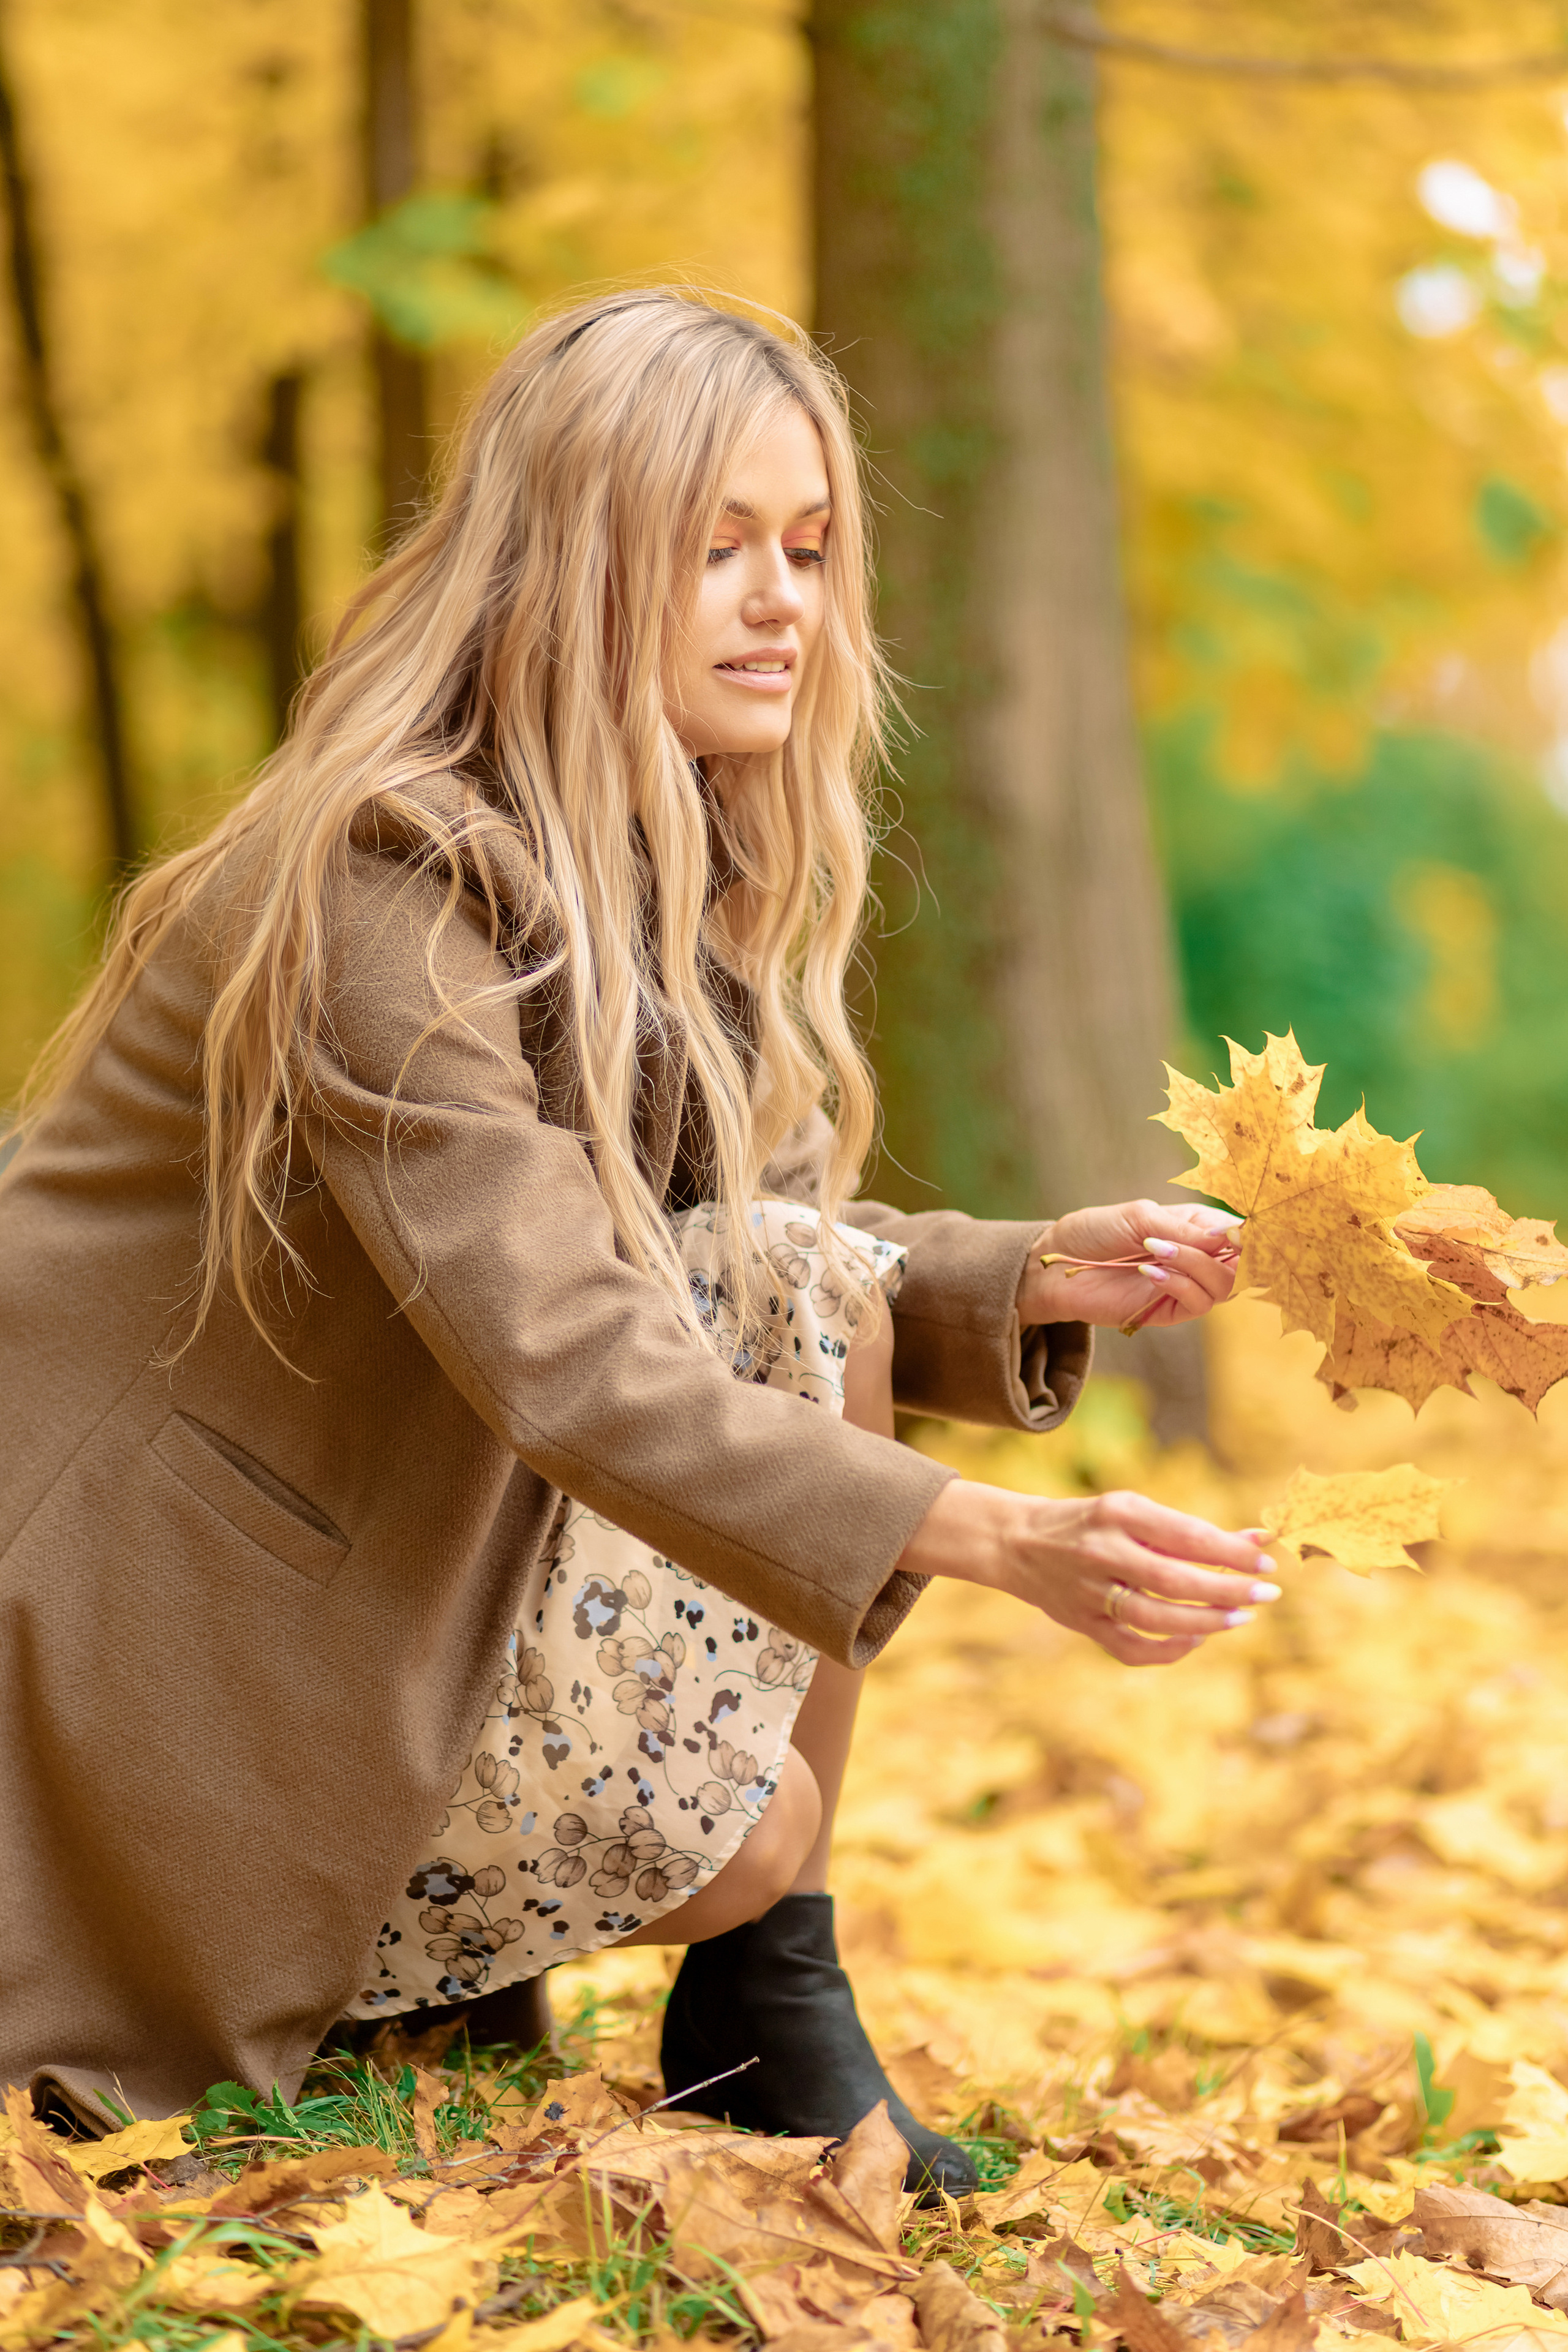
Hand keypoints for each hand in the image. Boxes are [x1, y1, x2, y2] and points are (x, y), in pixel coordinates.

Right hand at [899, 1479, 1279, 1666]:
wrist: (1018, 1542)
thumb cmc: (1093, 1523)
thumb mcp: (1134, 1511)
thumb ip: (1190, 1530)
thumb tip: (1256, 1539)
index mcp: (1118, 1513)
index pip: (1186, 1535)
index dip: (1231, 1551)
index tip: (1266, 1560)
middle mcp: (1102, 1551)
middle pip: (1174, 1579)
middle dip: (1227, 1589)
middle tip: (1266, 1593)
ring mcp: (1089, 1591)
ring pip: (1155, 1618)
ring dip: (1205, 1621)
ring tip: (1240, 1618)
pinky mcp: (1082, 1623)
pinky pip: (1132, 1648)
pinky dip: (1169, 1651)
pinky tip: (1197, 1640)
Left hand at [1018, 1198, 1240, 1328]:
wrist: (1055, 1265)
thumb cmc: (1095, 1232)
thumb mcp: (1140, 1217)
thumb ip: (1184, 1230)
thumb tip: (1228, 1238)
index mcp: (1195, 1228)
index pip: (1239, 1233)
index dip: (1246, 1234)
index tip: (1234, 1231)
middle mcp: (1196, 1259)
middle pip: (1241, 1265)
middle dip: (1227, 1253)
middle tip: (1197, 1242)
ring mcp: (1183, 1287)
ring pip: (1223, 1287)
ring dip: (1197, 1266)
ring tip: (1157, 1252)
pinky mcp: (1167, 1311)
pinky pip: (1196, 1304)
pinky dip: (1180, 1286)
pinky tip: (1150, 1271)